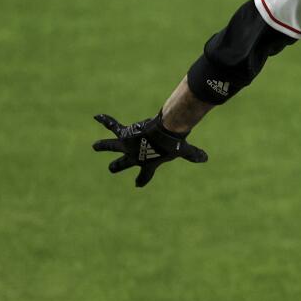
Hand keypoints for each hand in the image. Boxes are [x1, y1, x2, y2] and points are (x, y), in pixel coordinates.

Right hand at [92, 112, 208, 187]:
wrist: (163, 135)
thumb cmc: (173, 145)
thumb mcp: (183, 150)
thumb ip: (193, 154)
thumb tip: (206, 158)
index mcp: (148, 164)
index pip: (145, 176)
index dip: (142, 181)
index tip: (138, 185)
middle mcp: (135, 157)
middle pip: (124, 164)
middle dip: (117, 167)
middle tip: (112, 169)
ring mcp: (127, 146)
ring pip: (112, 147)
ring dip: (103, 146)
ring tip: (94, 146)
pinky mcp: (124, 134)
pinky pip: (113, 126)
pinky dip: (105, 120)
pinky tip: (97, 116)